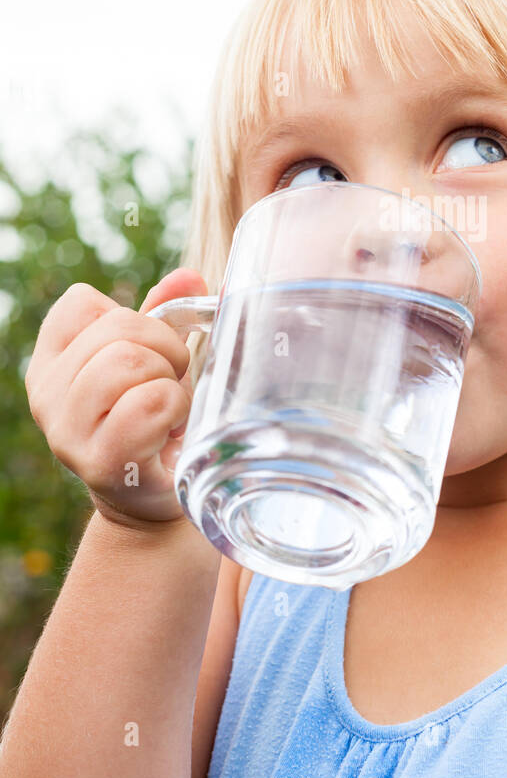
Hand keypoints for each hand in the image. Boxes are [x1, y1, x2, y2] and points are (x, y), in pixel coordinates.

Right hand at [25, 268, 208, 529]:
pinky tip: (169, 432)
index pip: (81, 303)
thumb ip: (165, 315)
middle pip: (116, 327)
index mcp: (52, 361)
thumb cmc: (155, 420)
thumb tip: (188, 277)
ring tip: (168, 408)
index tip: (149, 352)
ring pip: (129, 361)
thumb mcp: (155, 360)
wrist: (157, 499)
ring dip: (169, 380)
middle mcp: (47, 394)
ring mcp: (66, 432)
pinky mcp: (100, 462)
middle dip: (165, 347)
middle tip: (171, 383)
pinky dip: (173, 409)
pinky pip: (148, 403)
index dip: (132, 318)